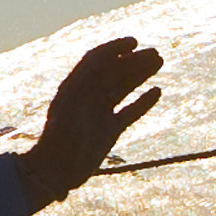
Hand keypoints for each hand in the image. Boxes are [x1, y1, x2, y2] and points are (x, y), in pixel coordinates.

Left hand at [18, 35, 164, 210]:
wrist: (56, 173)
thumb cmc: (59, 140)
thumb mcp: (70, 108)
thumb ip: (85, 82)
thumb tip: (102, 59)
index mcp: (75, 87)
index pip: (96, 60)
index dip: (114, 48)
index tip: (134, 42)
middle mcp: (87, 97)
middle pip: (113, 72)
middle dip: (134, 60)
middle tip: (156, 54)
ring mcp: (99, 114)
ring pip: (123, 88)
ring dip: (141, 74)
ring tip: (159, 62)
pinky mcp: (109, 132)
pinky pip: (129, 112)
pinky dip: (143, 102)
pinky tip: (157, 91)